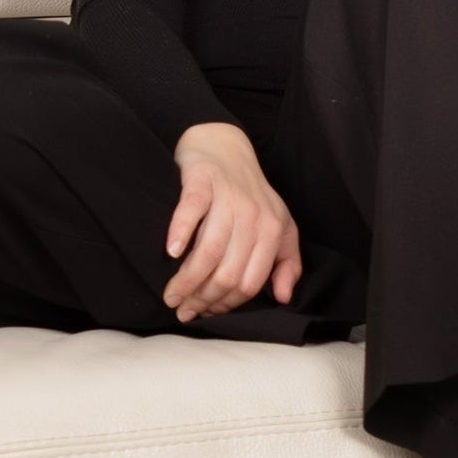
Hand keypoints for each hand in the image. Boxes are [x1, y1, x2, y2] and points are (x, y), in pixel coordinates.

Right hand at [164, 123, 302, 321]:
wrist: (225, 146)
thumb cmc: (250, 194)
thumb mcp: (279, 227)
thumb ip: (286, 264)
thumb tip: (283, 297)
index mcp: (271, 231)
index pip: (250, 282)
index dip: (227, 304)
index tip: (206, 312)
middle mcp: (253, 216)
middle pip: (228, 273)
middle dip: (203, 298)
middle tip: (183, 309)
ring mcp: (228, 198)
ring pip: (208, 251)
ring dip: (186, 280)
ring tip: (171, 296)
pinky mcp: (202, 181)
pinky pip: (191, 211)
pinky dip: (180, 233)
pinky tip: (171, 251)